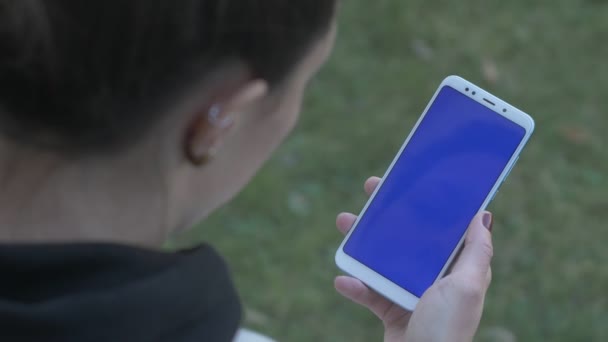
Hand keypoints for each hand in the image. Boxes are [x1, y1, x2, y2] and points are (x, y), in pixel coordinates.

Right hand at [335, 177, 493, 341]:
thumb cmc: (447, 329)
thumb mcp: (467, 286)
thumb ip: (477, 252)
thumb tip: (483, 215)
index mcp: (457, 268)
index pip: (444, 227)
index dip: (429, 202)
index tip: (411, 180)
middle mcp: (435, 277)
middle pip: (409, 237)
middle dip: (388, 213)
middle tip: (370, 190)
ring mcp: (411, 293)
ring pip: (383, 259)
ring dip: (362, 242)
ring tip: (343, 223)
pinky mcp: (391, 310)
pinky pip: (370, 292)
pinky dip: (355, 285)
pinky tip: (343, 279)